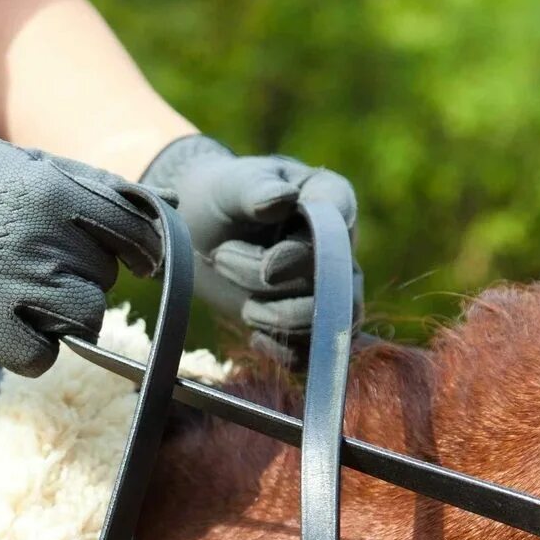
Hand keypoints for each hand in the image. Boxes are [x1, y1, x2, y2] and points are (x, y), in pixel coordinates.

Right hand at [0, 104, 164, 376]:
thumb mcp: (30, 163)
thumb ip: (90, 187)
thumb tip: (152, 213)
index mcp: (58, 192)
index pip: (135, 234)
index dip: (142, 254)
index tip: (140, 265)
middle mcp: (45, 236)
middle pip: (103, 281)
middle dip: (81, 279)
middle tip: (40, 269)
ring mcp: (17, 281)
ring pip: (82, 320)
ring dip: (62, 316)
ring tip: (25, 297)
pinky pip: (40, 356)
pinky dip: (31, 350)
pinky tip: (12, 328)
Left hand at [142, 135, 357, 352]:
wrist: (200, 232)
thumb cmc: (219, 199)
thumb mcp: (230, 187)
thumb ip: (255, 190)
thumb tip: (282, 198)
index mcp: (328, 198)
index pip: (339, 224)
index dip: (306, 252)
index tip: (269, 266)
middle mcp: (339, 244)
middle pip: (330, 279)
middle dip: (270, 283)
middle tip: (221, 259)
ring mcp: (330, 285)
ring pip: (329, 320)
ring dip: (279, 320)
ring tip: (245, 306)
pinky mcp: (312, 320)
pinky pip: (317, 350)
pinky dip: (286, 352)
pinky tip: (256, 339)